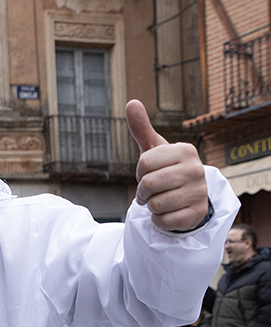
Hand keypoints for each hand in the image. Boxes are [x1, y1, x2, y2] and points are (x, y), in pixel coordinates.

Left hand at [126, 100, 207, 231]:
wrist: (188, 198)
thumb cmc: (166, 170)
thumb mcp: (154, 150)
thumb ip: (142, 129)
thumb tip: (131, 102)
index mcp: (185, 150)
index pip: (143, 164)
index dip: (140, 172)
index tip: (151, 172)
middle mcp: (196, 170)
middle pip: (147, 185)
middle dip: (143, 191)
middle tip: (153, 190)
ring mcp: (199, 193)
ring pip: (154, 204)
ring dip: (151, 206)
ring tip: (163, 199)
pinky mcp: (196, 214)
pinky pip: (162, 221)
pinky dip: (159, 220)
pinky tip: (170, 212)